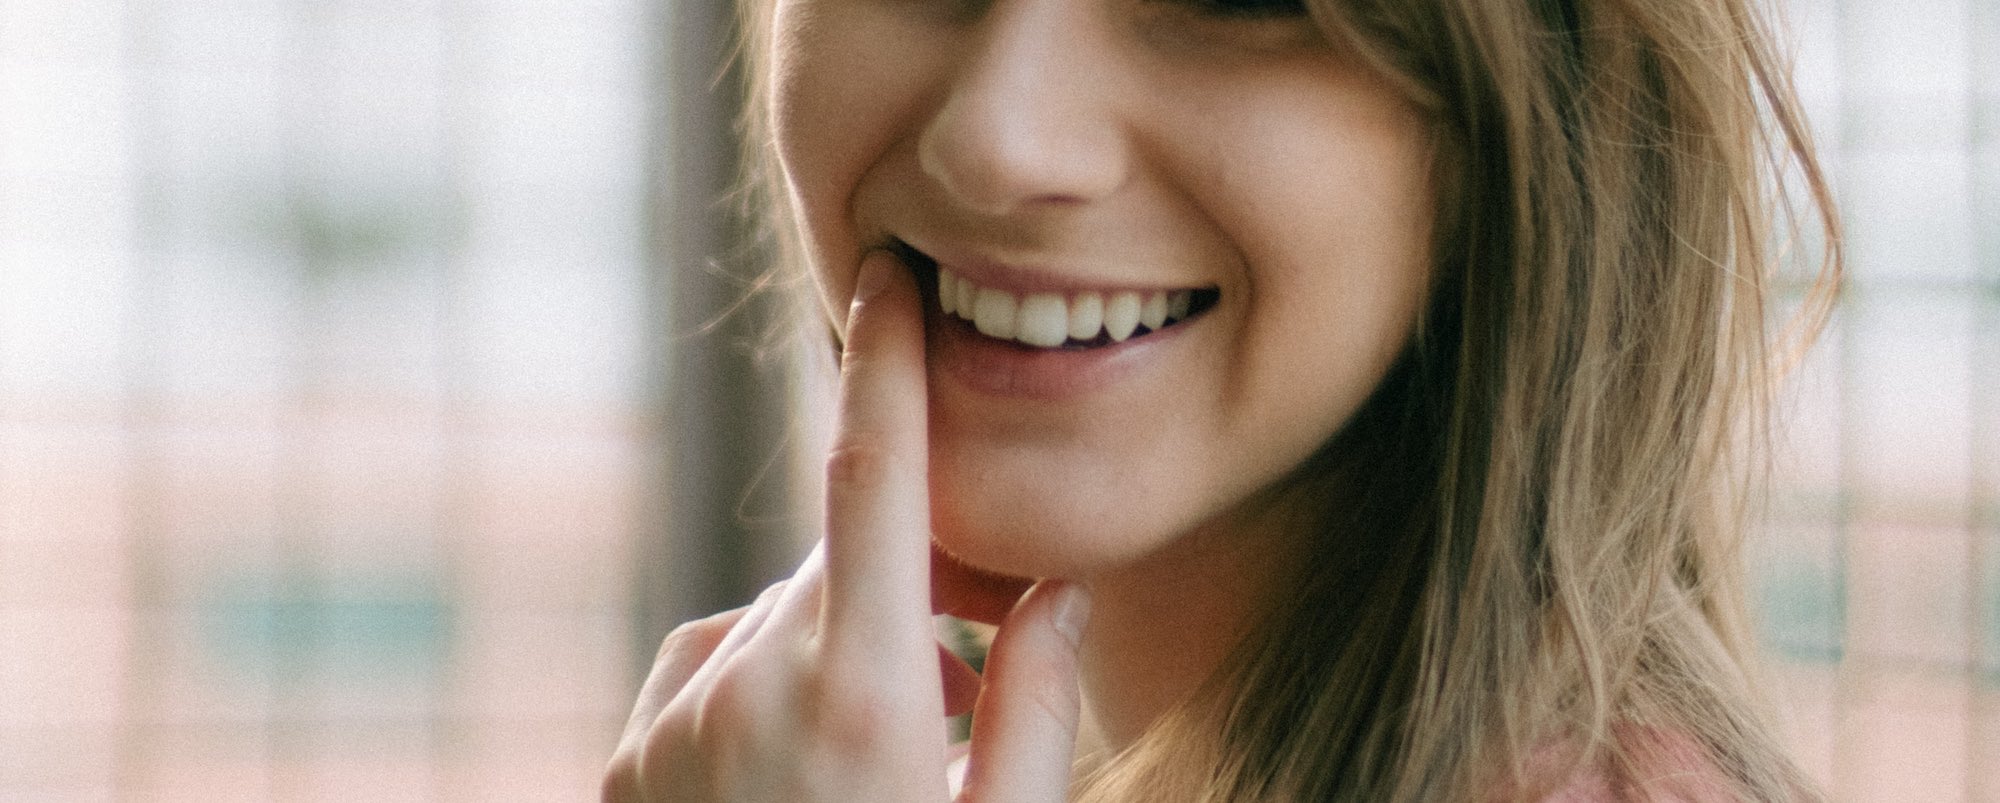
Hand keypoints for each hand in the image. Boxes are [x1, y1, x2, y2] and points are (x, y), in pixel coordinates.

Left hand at [603, 251, 1093, 801]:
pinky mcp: (630, 767)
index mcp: (864, 698)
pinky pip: (705, 669)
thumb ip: (1038, 709)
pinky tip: (791, 765)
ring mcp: (676, 728)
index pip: (875, 481)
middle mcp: (753, 693)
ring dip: (826, 651)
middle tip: (951, 680)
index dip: (884, 363)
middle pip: (835, 567)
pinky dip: (753, 687)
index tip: (886, 276)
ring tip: (869, 755)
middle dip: (898, 587)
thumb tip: (1057, 593)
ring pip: (770, 621)